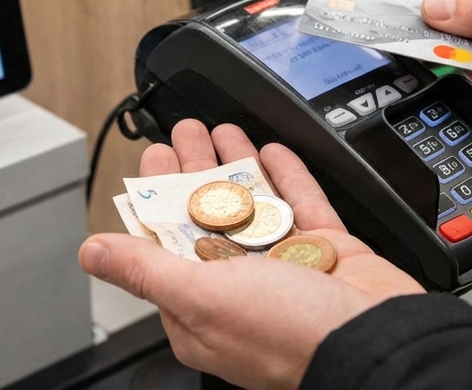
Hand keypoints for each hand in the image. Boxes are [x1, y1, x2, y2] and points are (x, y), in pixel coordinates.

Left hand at [79, 120, 423, 389]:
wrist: (378, 341)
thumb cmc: (291, 336)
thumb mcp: (202, 297)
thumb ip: (146, 270)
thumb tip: (93, 253)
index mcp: (204, 311)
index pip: (167, 245)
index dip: (158, 198)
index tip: (154, 160)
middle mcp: (245, 291)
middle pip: (210, 218)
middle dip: (194, 171)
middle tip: (184, 132)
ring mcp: (289, 270)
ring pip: (255, 207)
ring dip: (236, 166)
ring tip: (221, 130)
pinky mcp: (328, 253)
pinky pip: (303, 206)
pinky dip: (287, 176)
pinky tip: (272, 152)